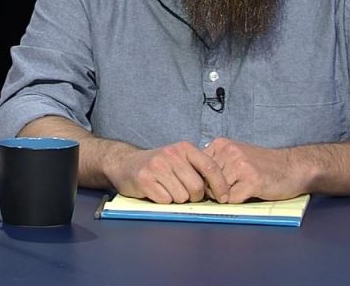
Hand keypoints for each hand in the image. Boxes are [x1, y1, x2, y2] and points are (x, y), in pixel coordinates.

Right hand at [107, 141, 230, 203]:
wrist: (125, 163)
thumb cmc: (158, 166)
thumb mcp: (179, 160)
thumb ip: (197, 170)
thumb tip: (221, 191)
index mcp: (184, 148)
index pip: (210, 167)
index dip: (220, 185)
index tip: (224, 198)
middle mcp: (171, 154)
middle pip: (196, 187)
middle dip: (193, 196)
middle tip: (183, 192)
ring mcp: (157, 166)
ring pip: (182, 196)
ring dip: (177, 199)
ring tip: (167, 189)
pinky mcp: (144, 179)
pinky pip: (165, 200)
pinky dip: (163, 201)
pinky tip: (156, 192)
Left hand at [203, 137, 300, 202]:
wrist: (294, 167)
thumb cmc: (263, 165)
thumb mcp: (235, 155)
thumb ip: (217, 163)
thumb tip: (194, 181)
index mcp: (221, 144)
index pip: (197, 167)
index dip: (201, 180)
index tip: (208, 187)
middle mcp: (229, 152)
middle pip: (205, 180)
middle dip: (212, 191)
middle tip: (225, 192)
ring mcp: (240, 166)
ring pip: (217, 190)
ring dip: (225, 197)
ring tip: (238, 191)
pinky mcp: (252, 181)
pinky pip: (232, 199)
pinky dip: (237, 201)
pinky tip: (248, 194)